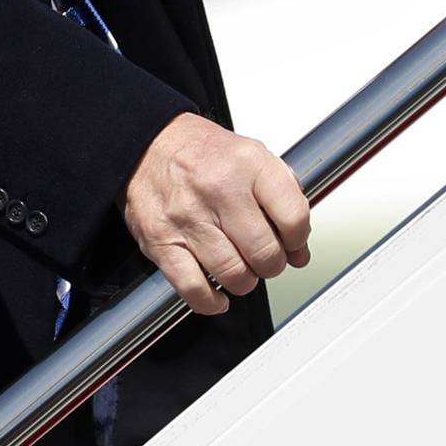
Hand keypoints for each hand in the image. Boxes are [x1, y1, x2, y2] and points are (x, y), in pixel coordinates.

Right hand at [121, 113, 310, 316]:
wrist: (147, 144)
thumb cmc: (201, 153)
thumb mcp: (252, 156)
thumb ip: (283, 199)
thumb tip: (298, 250)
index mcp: (247, 163)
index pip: (294, 217)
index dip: (298, 239)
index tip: (291, 242)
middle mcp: (218, 188)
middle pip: (266, 253)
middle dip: (272, 264)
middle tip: (264, 258)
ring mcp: (187, 216)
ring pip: (234, 275)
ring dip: (244, 281)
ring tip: (239, 268)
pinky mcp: (160, 239)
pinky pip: (193, 288)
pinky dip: (210, 301)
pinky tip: (216, 294)